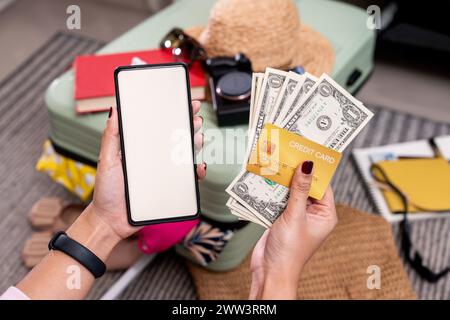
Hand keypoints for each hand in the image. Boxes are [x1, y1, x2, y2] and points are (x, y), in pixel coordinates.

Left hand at [90, 101, 206, 239]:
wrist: (110, 221)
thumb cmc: (106, 191)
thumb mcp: (107, 160)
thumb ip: (111, 136)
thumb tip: (114, 111)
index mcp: (141, 148)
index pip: (159, 127)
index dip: (172, 114)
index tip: (182, 103)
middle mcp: (154, 159)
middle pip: (176, 138)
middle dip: (189, 126)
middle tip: (194, 118)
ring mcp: (164, 174)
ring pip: (185, 156)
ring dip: (195, 145)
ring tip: (198, 137)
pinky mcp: (170, 189)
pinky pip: (188, 179)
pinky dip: (196, 172)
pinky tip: (198, 167)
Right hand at [249, 161, 337, 298]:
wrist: (269, 271)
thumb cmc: (289, 251)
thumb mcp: (295, 216)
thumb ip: (299, 190)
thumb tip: (307, 166)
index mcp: (325, 215)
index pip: (323, 185)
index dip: (315, 169)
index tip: (307, 151)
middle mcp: (312, 214)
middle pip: (306, 186)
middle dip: (296, 173)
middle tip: (288, 153)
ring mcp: (296, 215)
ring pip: (290, 191)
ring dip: (282, 181)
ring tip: (275, 163)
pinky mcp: (281, 217)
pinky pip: (278, 199)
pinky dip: (272, 191)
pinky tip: (265, 180)